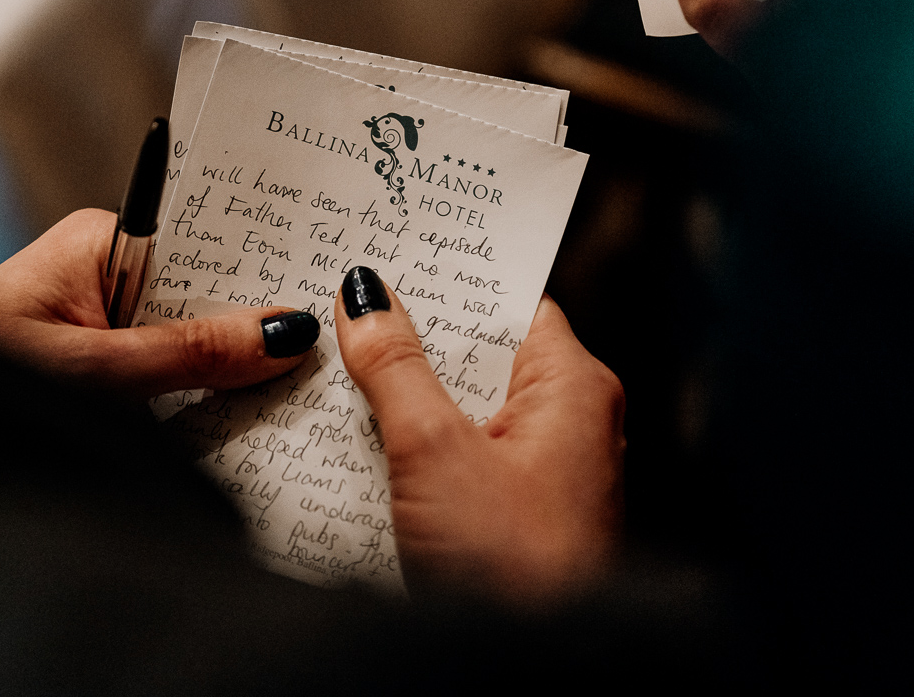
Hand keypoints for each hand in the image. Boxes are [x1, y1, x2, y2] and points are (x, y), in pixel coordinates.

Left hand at [0, 209, 319, 395]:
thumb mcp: (92, 370)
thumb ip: (188, 354)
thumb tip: (284, 331)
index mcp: (100, 242)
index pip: (206, 240)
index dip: (264, 263)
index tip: (326, 282)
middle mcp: (106, 273)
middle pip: (207, 294)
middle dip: (257, 326)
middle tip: (331, 351)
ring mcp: (105, 323)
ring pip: (192, 341)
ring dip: (232, 370)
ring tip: (300, 392)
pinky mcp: (103, 369)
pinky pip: (170, 375)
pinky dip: (201, 397)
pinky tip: (244, 419)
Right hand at [334, 267, 624, 607]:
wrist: (527, 673)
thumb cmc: (513, 570)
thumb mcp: (433, 450)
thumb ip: (395, 367)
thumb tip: (366, 299)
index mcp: (574, 388)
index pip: (511, 302)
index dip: (452, 278)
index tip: (391, 257)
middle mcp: (571, 424)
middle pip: (480, 356)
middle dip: (413, 340)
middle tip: (346, 313)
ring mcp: (545, 474)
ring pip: (463, 410)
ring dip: (406, 399)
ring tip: (340, 374)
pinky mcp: (516, 518)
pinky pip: (460, 460)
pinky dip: (416, 449)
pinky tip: (362, 447)